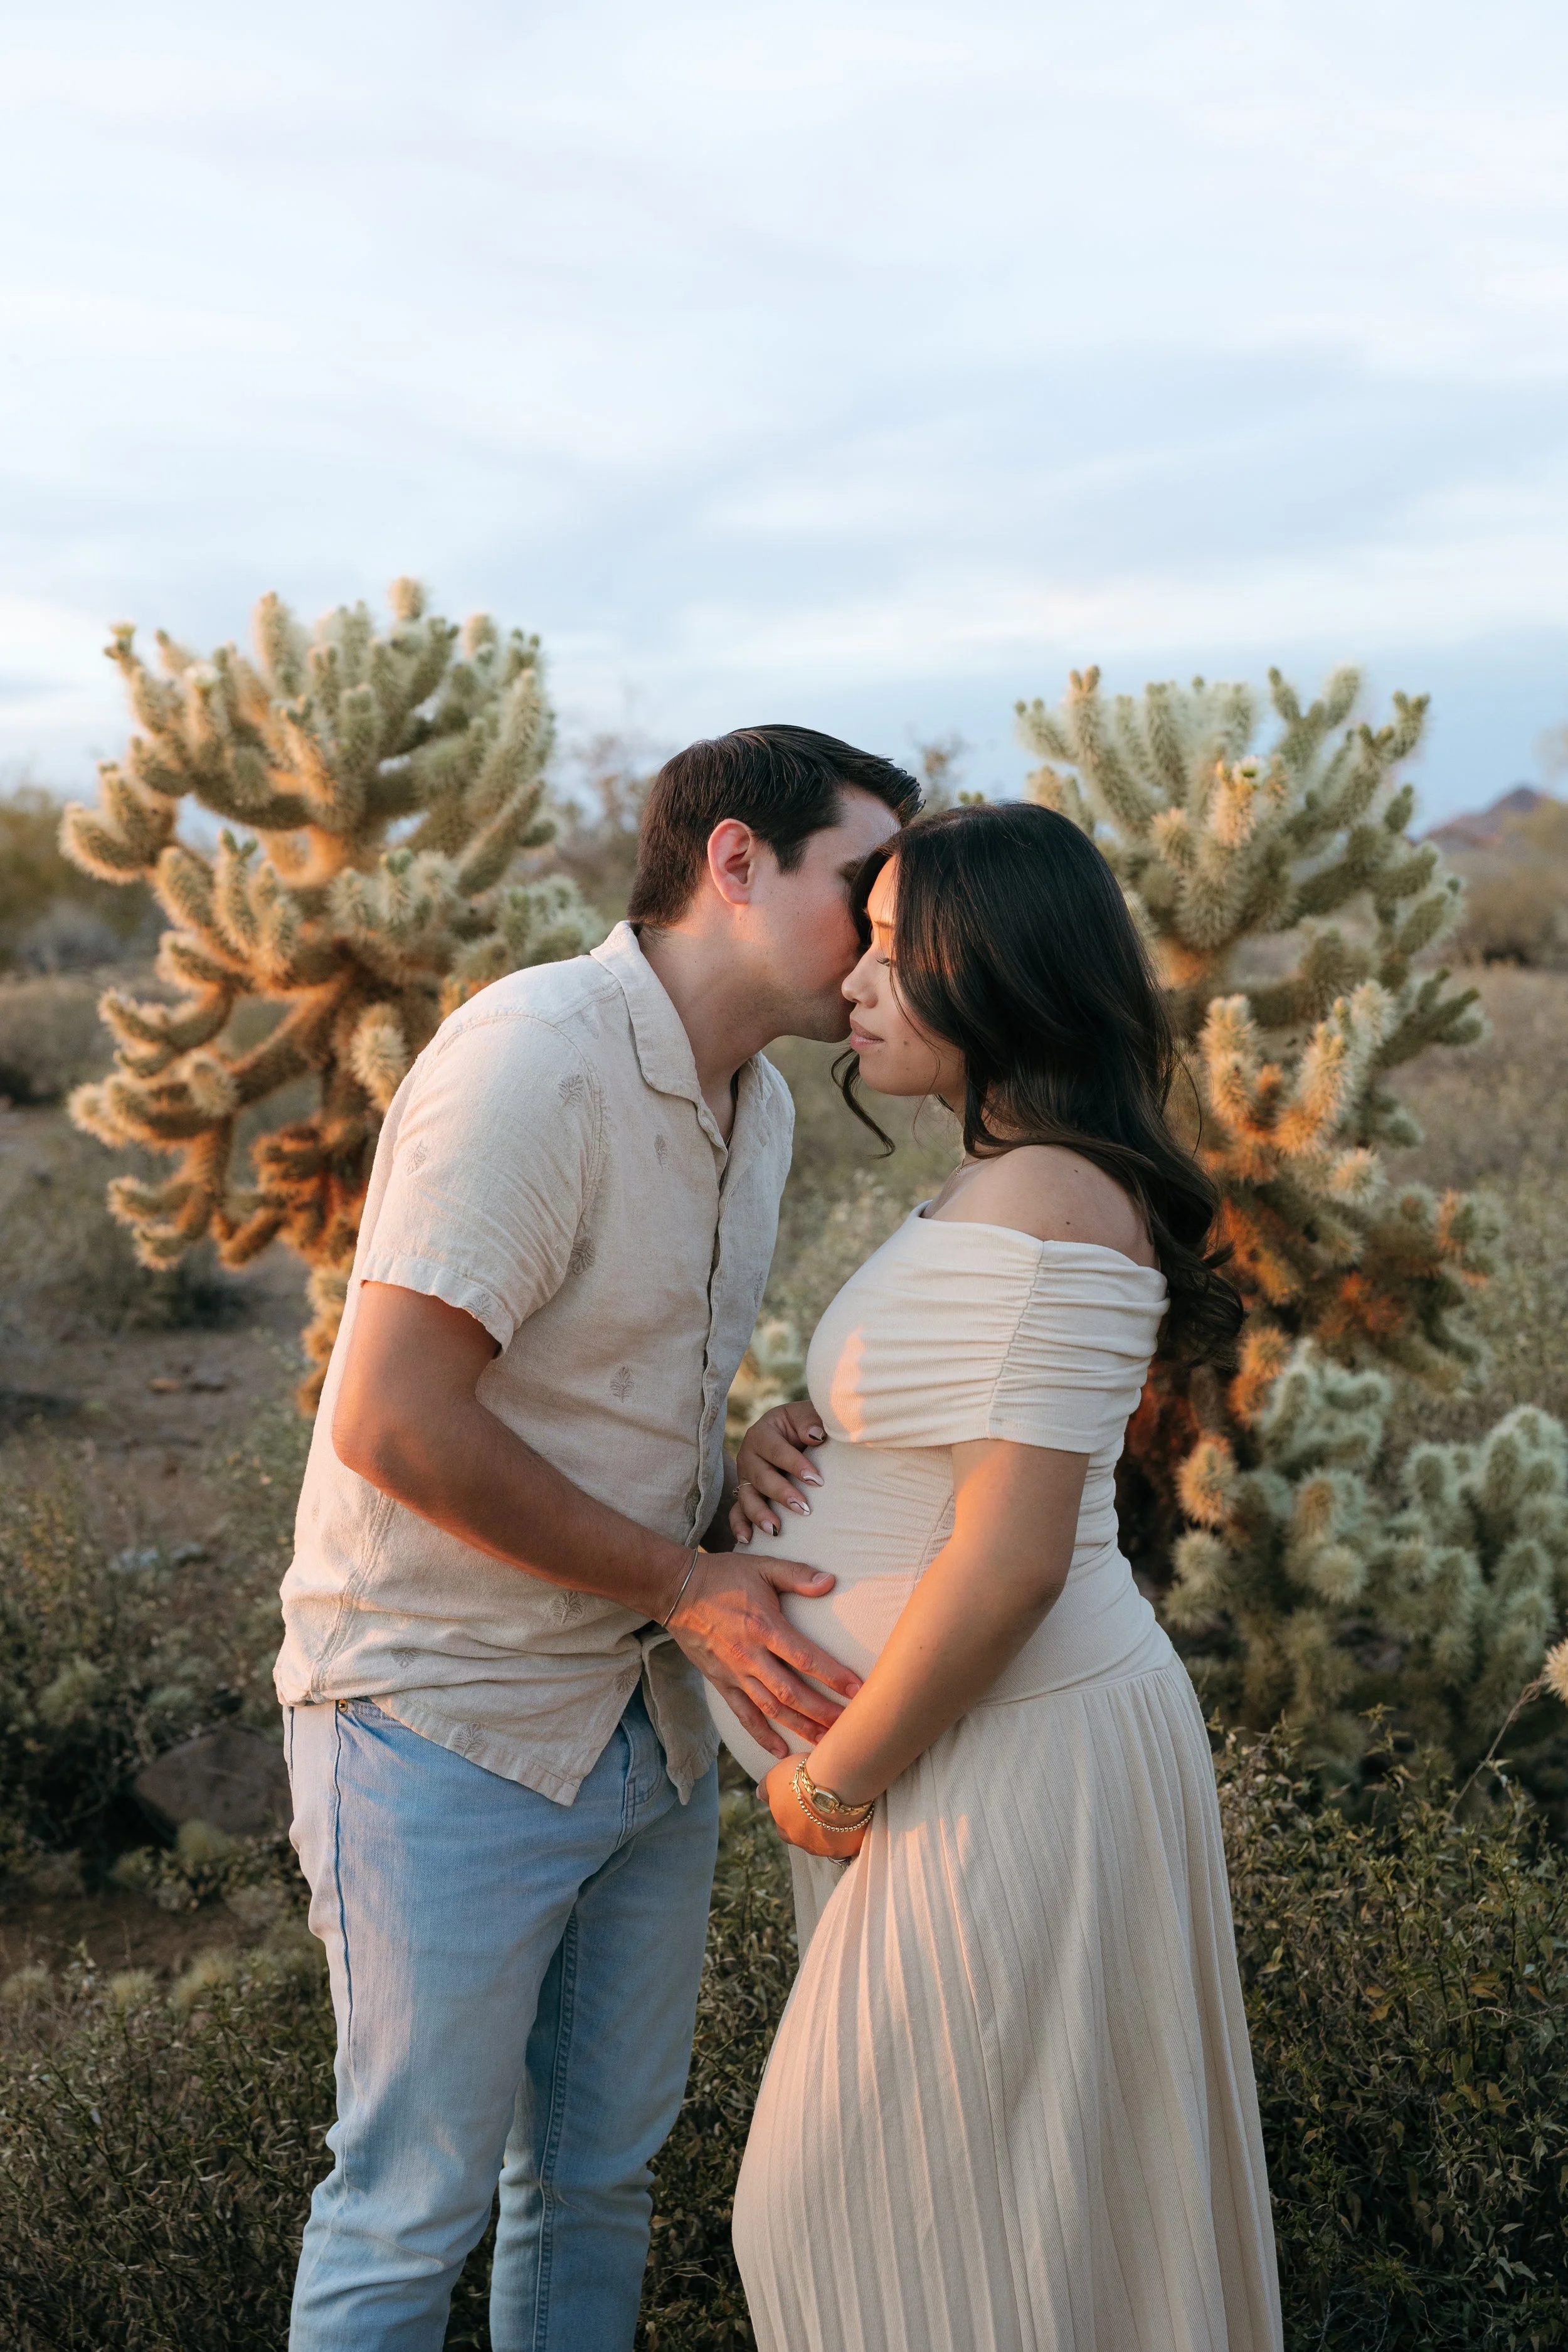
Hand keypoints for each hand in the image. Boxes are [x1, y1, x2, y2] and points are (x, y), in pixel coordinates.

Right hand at [667, 1549, 861, 1759]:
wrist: (675, 1590)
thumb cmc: (723, 1575)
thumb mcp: (762, 1567)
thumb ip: (796, 1575)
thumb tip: (830, 1581)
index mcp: (764, 1627)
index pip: (805, 1658)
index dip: (833, 1675)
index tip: (858, 1690)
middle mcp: (750, 1656)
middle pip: (792, 1692)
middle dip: (822, 1712)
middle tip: (850, 1726)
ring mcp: (734, 1673)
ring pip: (771, 1708)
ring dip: (799, 1727)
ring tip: (826, 1744)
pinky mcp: (720, 1682)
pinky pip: (743, 1714)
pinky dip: (761, 1735)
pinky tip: (779, 1751)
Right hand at [731, 1398, 826, 1542]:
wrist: (794, 1435)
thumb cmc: (804, 1425)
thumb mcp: (807, 1416)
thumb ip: (811, 1421)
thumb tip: (817, 1436)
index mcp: (762, 1433)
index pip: (777, 1450)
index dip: (796, 1465)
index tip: (817, 1480)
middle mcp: (748, 1455)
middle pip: (761, 1477)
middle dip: (782, 1493)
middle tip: (804, 1509)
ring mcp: (744, 1478)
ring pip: (747, 1497)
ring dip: (760, 1515)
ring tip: (776, 1530)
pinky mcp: (744, 1495)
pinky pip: (736, 1512)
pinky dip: (739, 1526)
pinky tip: (747, 1540)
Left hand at [761, 1756, 869, 1859]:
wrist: (836, 1781)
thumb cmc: (804, 1776)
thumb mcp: (775, 1776)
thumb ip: (766, 1788)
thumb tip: (759, 1795)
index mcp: (785, 1828)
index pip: (784, 1827)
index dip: (793, 1815)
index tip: (802, 1803)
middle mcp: (805, 1843)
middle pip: (806, 1838)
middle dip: (811, 1827)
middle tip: (821, 1808)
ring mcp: (828, 1848)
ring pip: (829, 1844)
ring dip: (832, 1832)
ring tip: (842, 1811)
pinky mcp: (850, 1847)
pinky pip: (851, 1844)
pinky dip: (853, 1835)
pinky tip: (857, 1820)